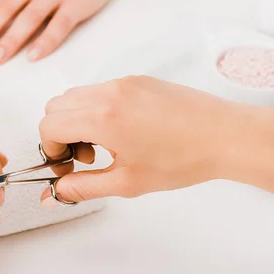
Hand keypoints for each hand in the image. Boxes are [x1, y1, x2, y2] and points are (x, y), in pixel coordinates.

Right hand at [38, 76, 273, 203]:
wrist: (224, 136)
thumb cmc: (183, 159)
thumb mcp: (127, 182)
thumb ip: (83, 187)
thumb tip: (54, 194)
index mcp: (101, 118)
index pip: (48, 124)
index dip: (50, 148)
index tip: (67, 165)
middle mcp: (107, 93)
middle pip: (56, 106)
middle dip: (60, 133)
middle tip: (85, 156)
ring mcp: (122, 83)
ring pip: (76, 95)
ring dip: (77, 119)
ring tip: (105, 144)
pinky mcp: (136, 80)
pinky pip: (99, 90)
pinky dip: (96, 108)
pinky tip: (123, 130)